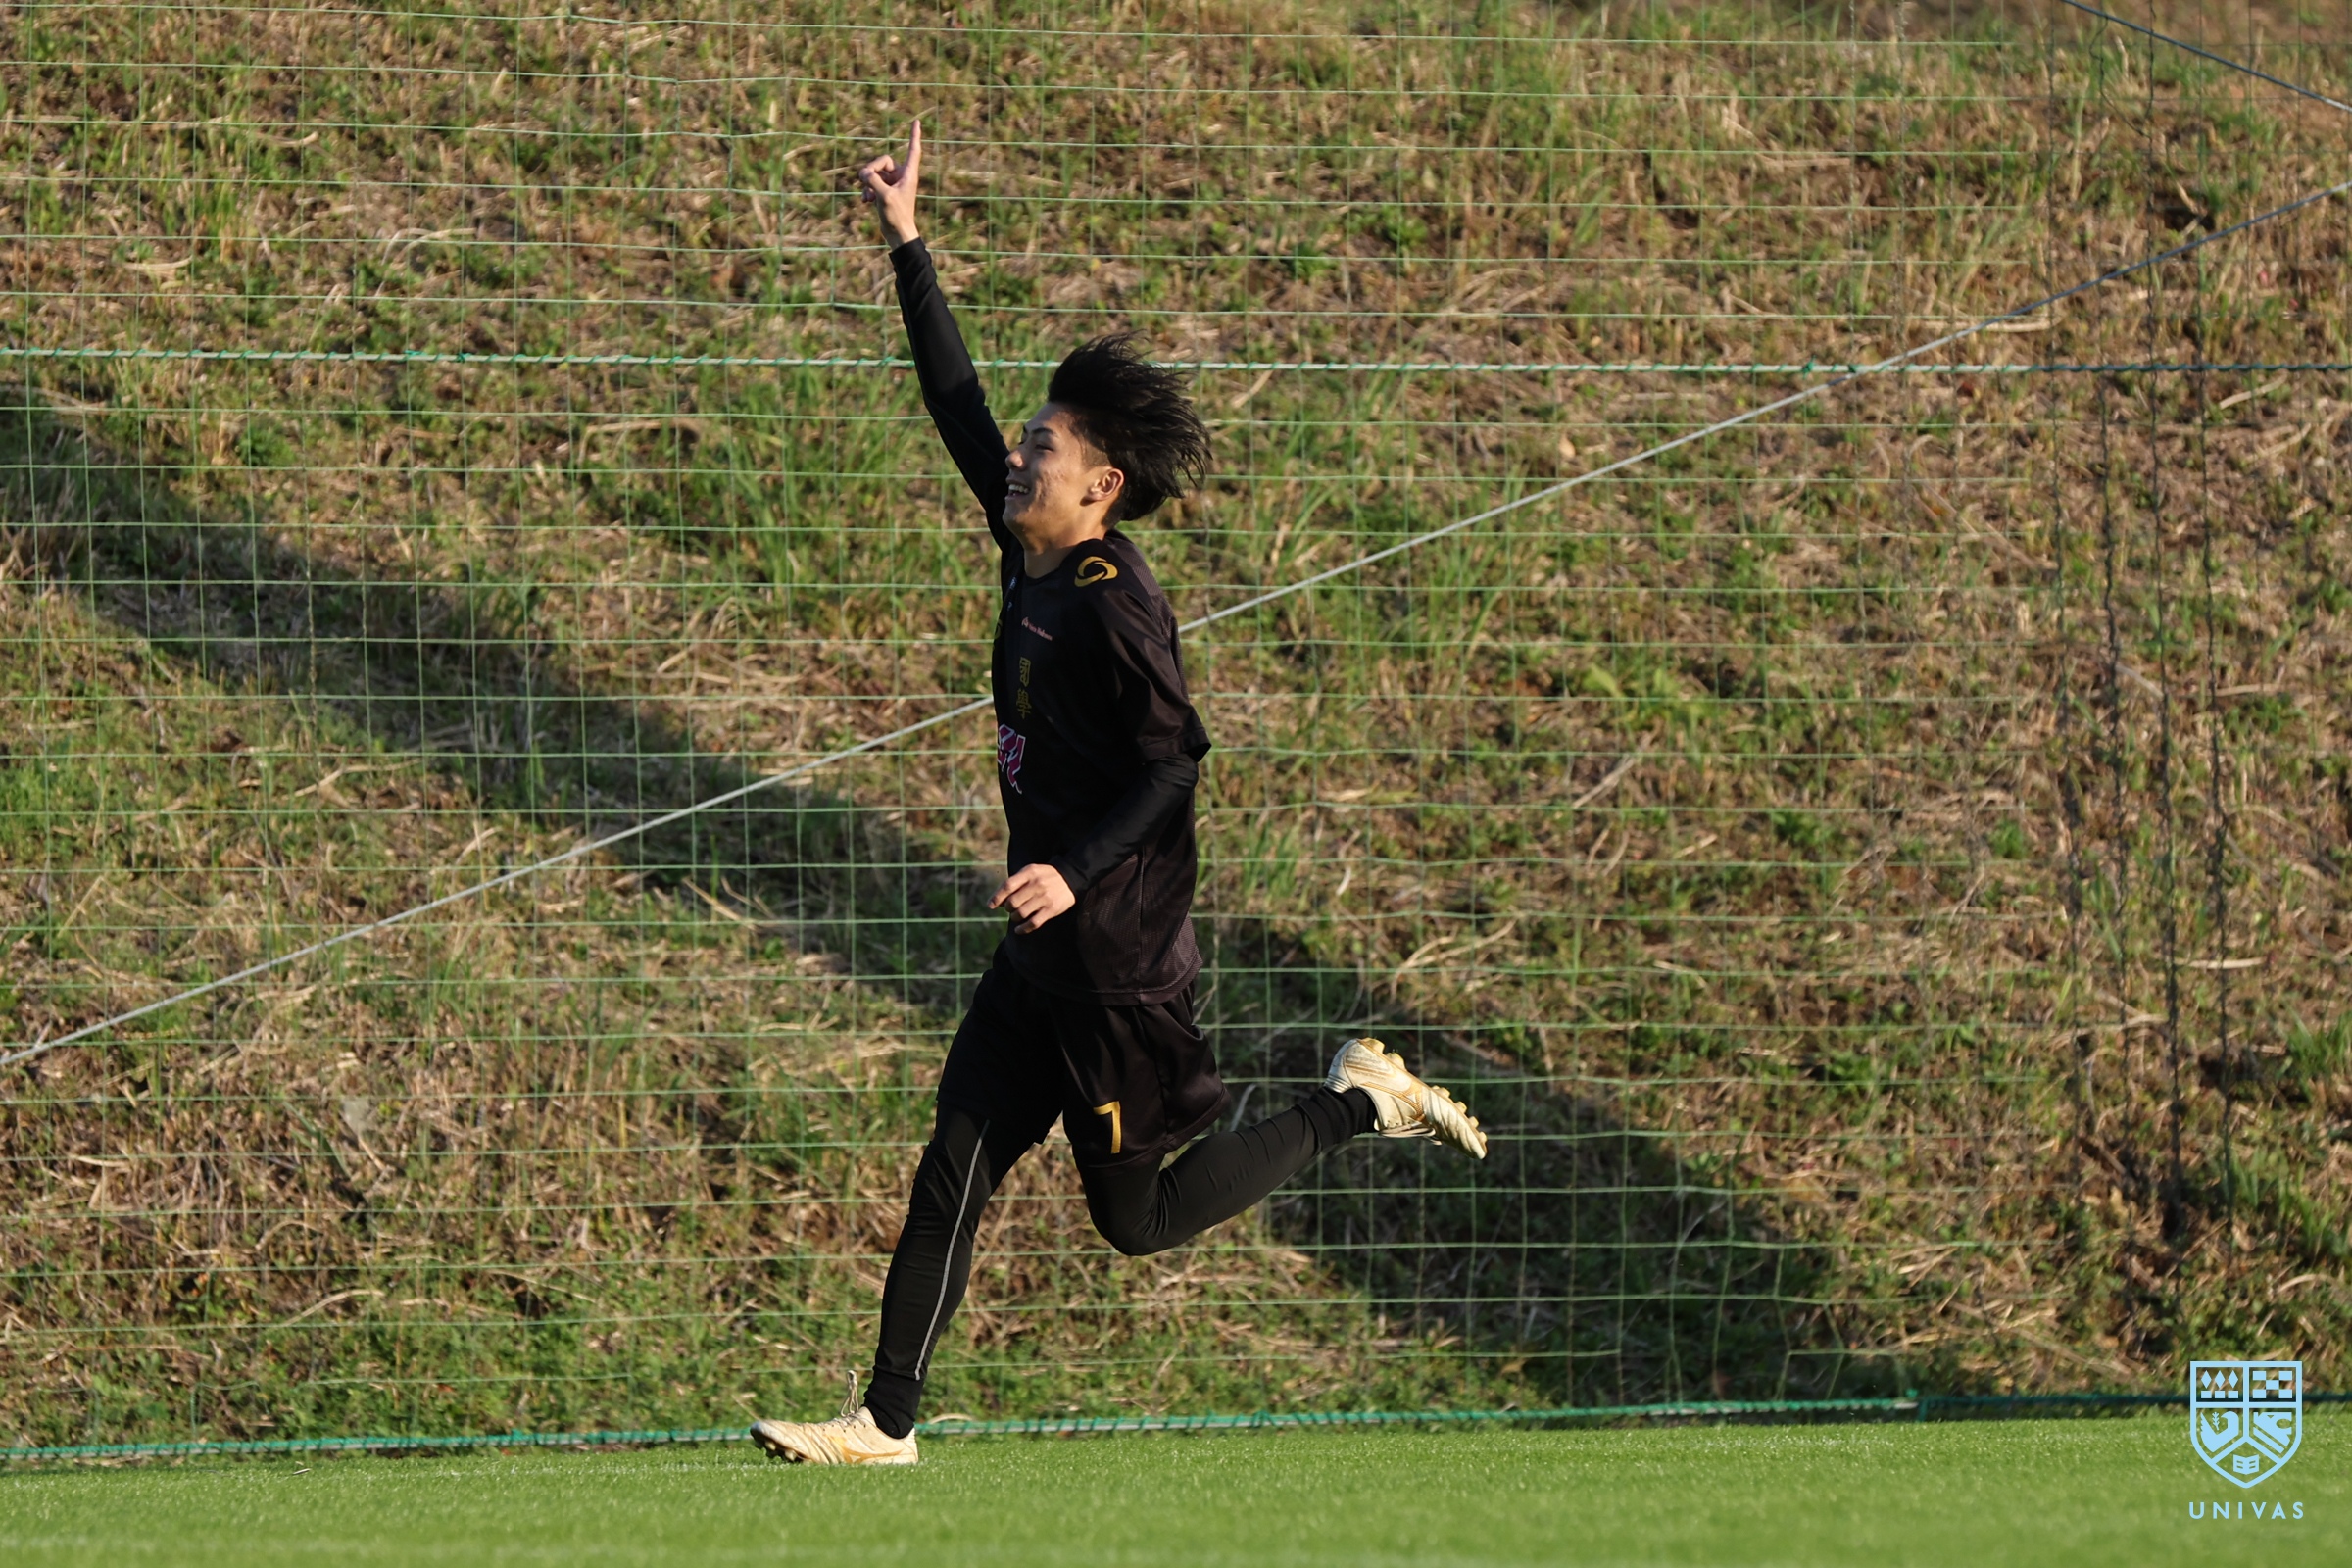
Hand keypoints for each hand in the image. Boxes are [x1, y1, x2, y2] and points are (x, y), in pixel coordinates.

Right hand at [857, 119, 921, 246]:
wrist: (897, 234)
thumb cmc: (897, 216)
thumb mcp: (884, 196)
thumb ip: (873, 181)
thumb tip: (864, 173)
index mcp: (908, 174)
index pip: (913, 150)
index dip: (914, 136)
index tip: (917, 121)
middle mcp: (901, 176)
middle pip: (882, 161)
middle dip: (871, 171)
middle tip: (865, 182)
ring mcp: (892, 183)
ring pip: (874, 173)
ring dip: (867, 183)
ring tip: (867, 196)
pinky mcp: (884, 191)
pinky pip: (871, 183)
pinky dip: (867, 190)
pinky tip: (866, 201)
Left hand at [990, 863, 1074, 933]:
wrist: (1071, 877)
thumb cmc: (1045, 876)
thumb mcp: (1031, 872)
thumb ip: (1015, 882)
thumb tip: (998, 901)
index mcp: (1029, 873)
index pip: (1008, 886)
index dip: (997, 897)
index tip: (991, 905)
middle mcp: (1036, 885)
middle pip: (1013, 902)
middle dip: (1008, 909)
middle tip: (1011, 909)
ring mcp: (1044, 898)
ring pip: (1021, 913)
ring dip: (1015, 918)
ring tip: (1017, 916)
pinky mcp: (1052, 909)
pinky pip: (1033, 923)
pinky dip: (1023, 929)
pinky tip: (1019, 929)